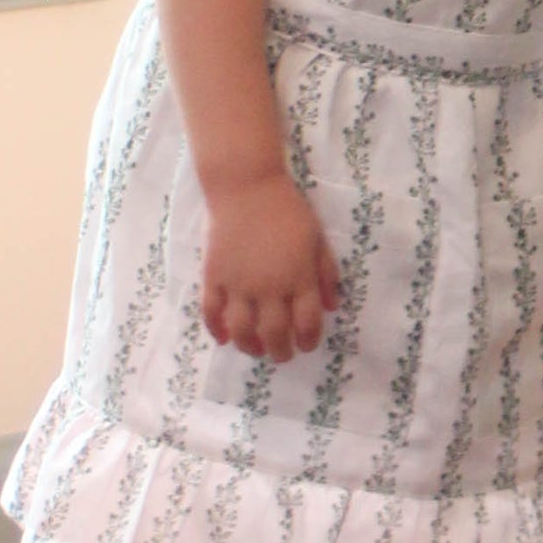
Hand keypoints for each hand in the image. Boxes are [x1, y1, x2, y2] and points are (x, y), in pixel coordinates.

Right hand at [201, 174, 340, 361]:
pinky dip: (216, 330)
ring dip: (250, 348)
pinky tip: (224, 338)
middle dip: (281, 352)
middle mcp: (268, 287)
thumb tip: (332, 307)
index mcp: (298, 277)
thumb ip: (327, 274)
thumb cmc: (287, 210)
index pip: (306, 323)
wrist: (247, 187)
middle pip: (275, 334)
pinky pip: (211, 312)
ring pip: (242, 331)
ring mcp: (238, 284)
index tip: (306, 345)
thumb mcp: (318, 238)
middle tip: (282, 355)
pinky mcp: (214, 277)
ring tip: (256, 350)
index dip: (308, 340)